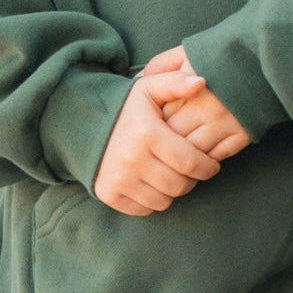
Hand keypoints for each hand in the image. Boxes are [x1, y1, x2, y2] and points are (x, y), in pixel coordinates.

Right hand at [93, 70, 222, 215]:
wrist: (81, 123)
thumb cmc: (125, 107)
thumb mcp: (148, 89)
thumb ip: (175, 83)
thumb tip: (202, 82)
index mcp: (147, 134)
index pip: (191, 163)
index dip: (208, 167)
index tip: (211, 164)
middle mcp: (132, 159)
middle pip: (180, 185)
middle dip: (192, 179)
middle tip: (192, 170)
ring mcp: (118, 179)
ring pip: (164, 201)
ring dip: (173, 191)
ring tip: (173, 175)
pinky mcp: (109, 194)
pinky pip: (145, 209)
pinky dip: (153, 200)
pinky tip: (153, 183)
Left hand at [144, 45, 251, 160]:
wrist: (265, 56)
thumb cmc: (221, 53)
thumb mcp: (188, 50)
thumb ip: (160, 65)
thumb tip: (136, 81)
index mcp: (189, 85)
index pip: (160, 115)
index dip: (154, 122)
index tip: (152, 123)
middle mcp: (206, 106)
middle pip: (174, 136)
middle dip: (166, 142)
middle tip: (161, 143)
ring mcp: (225, 122)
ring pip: (193, 152)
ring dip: (184, 155)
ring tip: (179, 151)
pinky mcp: (241, 134)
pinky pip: (215, 157)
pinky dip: (204, 160)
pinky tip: (199, 155)